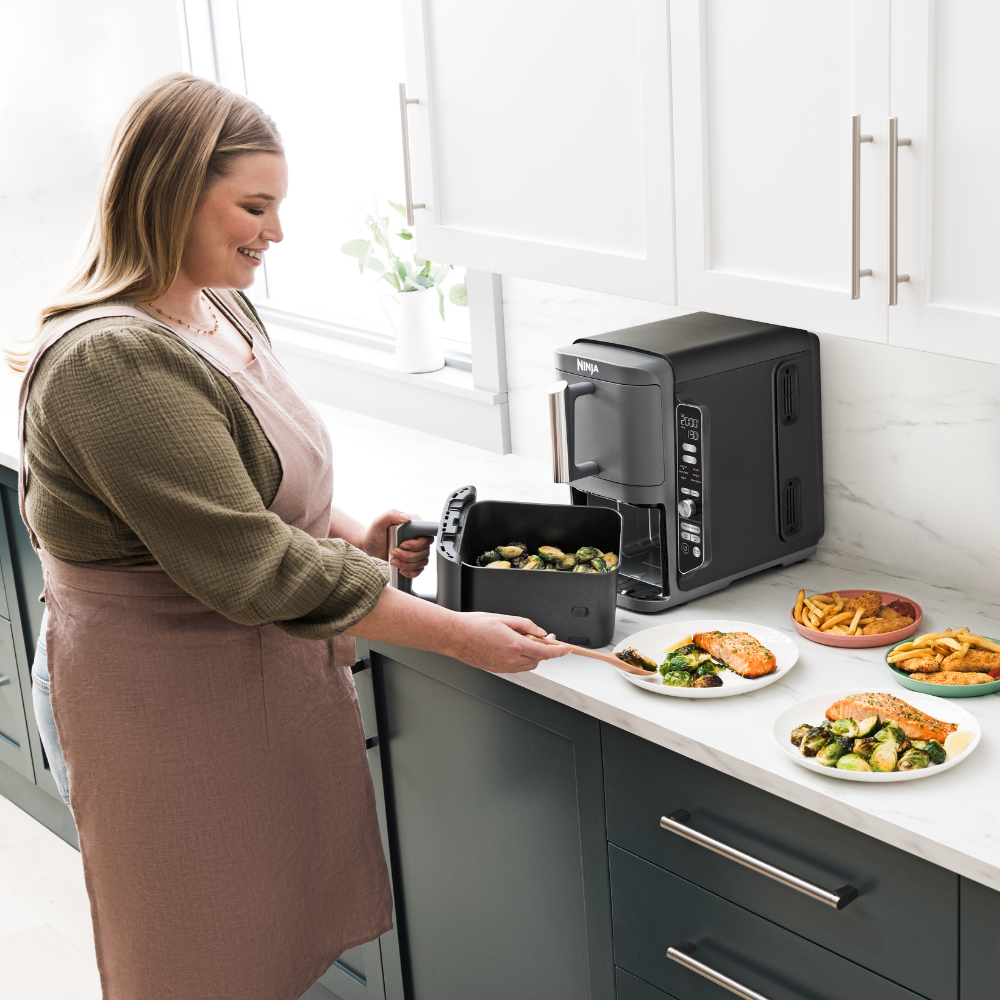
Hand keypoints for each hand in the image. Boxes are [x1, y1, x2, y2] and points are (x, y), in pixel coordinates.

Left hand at [358, 509, 432, 578]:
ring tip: (393, 560)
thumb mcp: (379, 522)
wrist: (367, 547)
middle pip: (425, 551)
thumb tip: (406, 517)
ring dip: (407, 564)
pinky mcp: (413, 562)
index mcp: (414, 526)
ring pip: (422, 561)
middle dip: (408, 555)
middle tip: (393, 552)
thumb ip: (391, 514)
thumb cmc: (373, 534)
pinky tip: (400, 568)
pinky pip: (419, 570)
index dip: (417, 544)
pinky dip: (410, 572)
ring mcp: (416, 551)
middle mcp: (417, 538)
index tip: (402, 545)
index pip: (426, 536)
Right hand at [449, 612, 571, 672]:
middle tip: (542, 637)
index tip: (567, 648)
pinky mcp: (496, 670)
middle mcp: (510, 659)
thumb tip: (539, 632)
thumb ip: (525, 625)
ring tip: (524, 640)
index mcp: (514, 645)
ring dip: (533, 655)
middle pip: (538, 659)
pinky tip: (514, 647)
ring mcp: (503, 667)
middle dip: (544, 649)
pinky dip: (522, 659)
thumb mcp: (504, 618)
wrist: (454, 636)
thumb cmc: (473, 625)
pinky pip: (517, 667)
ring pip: (528, 665)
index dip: (559, 651)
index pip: (545, 652)